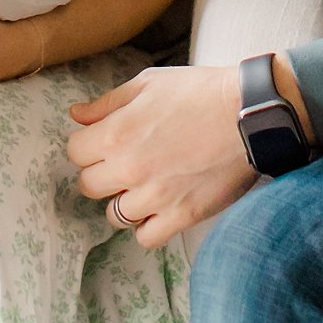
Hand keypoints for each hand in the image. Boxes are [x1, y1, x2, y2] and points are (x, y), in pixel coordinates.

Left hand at [67, 64, 255, 248]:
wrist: (246, 114)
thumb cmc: (197, 92)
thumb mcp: (147, 84)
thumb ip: (107, 103)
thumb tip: (76, 114)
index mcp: (116, 133)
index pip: (75, 152)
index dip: (87, 145)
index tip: (103, 141)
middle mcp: (128, 169)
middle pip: (89, 185)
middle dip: (101, 173)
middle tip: (123, 162)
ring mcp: (154, 197)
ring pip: (114, 215)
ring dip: (123, 200)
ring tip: (143, 184)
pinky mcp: (180, 216)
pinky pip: (145, 238)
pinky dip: (147, 226)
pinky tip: (158, 207)